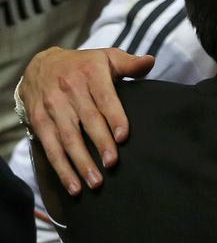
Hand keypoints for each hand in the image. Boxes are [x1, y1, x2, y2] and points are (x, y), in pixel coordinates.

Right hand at [20, 47, 154, 194]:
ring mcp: (53, 106)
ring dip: (80, 162)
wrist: (41, 64)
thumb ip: (130, 63)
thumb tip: (150, 61)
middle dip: (100, 143)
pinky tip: (74, 186)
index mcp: (90, 73)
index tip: (123, 137)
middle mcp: (69, 89)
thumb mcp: (107, 57)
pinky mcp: (39, 121)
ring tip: (95, 182)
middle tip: (112, 163)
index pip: (104, 98)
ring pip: (68, 137)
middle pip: (87, 120)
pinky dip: (62, 168)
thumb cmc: (84, 65)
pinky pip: (50, 147)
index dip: (114, 117)